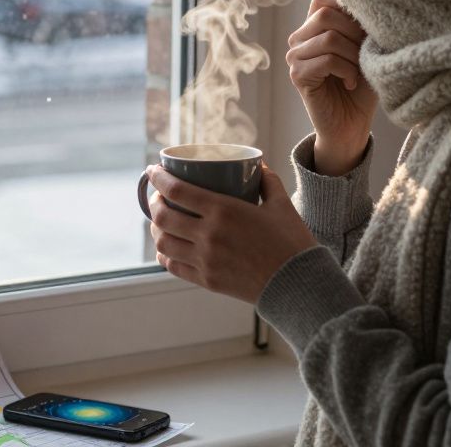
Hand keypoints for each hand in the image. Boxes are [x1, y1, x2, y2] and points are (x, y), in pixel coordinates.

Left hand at [147, 162, 318, 303]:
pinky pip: (173, 266)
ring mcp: (205, 260)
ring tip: (161, 221)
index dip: (158, 178)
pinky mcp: (207, 280)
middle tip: (158, 196)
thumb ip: (268, 181)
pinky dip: (164, 254)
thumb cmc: (292, 242)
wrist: (298, 285)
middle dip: (154, 202)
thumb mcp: (281, 204)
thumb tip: (257, 166)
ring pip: (163, 242)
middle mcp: (208, 235)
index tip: (152, 170)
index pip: (177, 190)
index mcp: (224, 210)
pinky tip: (167, 247)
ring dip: (156, 228)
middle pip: (163, 216)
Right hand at [285, 0, 377, 175]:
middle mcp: (299, 37)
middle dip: (355, 33)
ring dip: (353, 55)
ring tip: (358, 71)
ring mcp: (295, 56)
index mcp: (315, 25)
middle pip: (327, 13)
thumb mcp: (368, 47)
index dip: (349, 6)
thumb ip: (363, 20)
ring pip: (328, 37)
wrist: (352, 126)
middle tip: (365, 55)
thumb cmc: (363, 86)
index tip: (366, 30)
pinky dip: (346, 70)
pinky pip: (325, 59)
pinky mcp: (297, 76)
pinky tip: (350, 83)